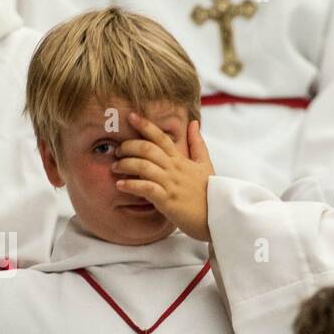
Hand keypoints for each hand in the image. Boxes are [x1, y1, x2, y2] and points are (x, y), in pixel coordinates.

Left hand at [112, 113, 214, 242]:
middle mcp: (175, 169)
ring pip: (144, 166)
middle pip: (148, 149)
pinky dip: (131, 185)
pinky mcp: (168, 200)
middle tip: (117, 150)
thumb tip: (193, 123)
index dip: (146, 125)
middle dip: (129, 146)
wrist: (219, 216)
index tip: (131, 116)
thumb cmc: (210, 193)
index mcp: (181, 160)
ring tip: (114, 167)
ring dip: (125, 164)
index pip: (161, 138)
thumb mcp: (206, 165)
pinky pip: (146, 188)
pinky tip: (120, 185)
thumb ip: (197, 144)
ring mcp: (171, 184)